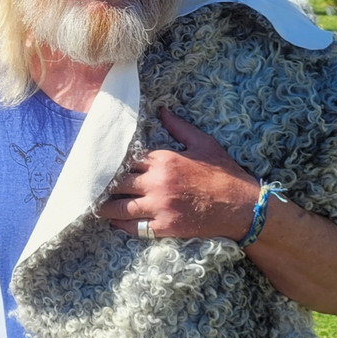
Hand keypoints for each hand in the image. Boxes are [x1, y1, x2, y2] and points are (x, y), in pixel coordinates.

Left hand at [98, 108, 258, 240]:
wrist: (244, 207)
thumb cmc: (225, 174)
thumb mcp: (204, 143)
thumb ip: (179, 127)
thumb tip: (162, 110)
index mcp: (164, 159)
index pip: (126, 159)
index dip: (113, 164)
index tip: (102, 166)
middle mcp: (157, 182)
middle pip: (117, 182)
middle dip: (105, 185)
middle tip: (92, 186)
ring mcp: (159, 206)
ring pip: (119, 206)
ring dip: (105, 207)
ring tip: (95, 206)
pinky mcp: (164, 226)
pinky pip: (134, 227)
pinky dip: (121, 225)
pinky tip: (115, 222)